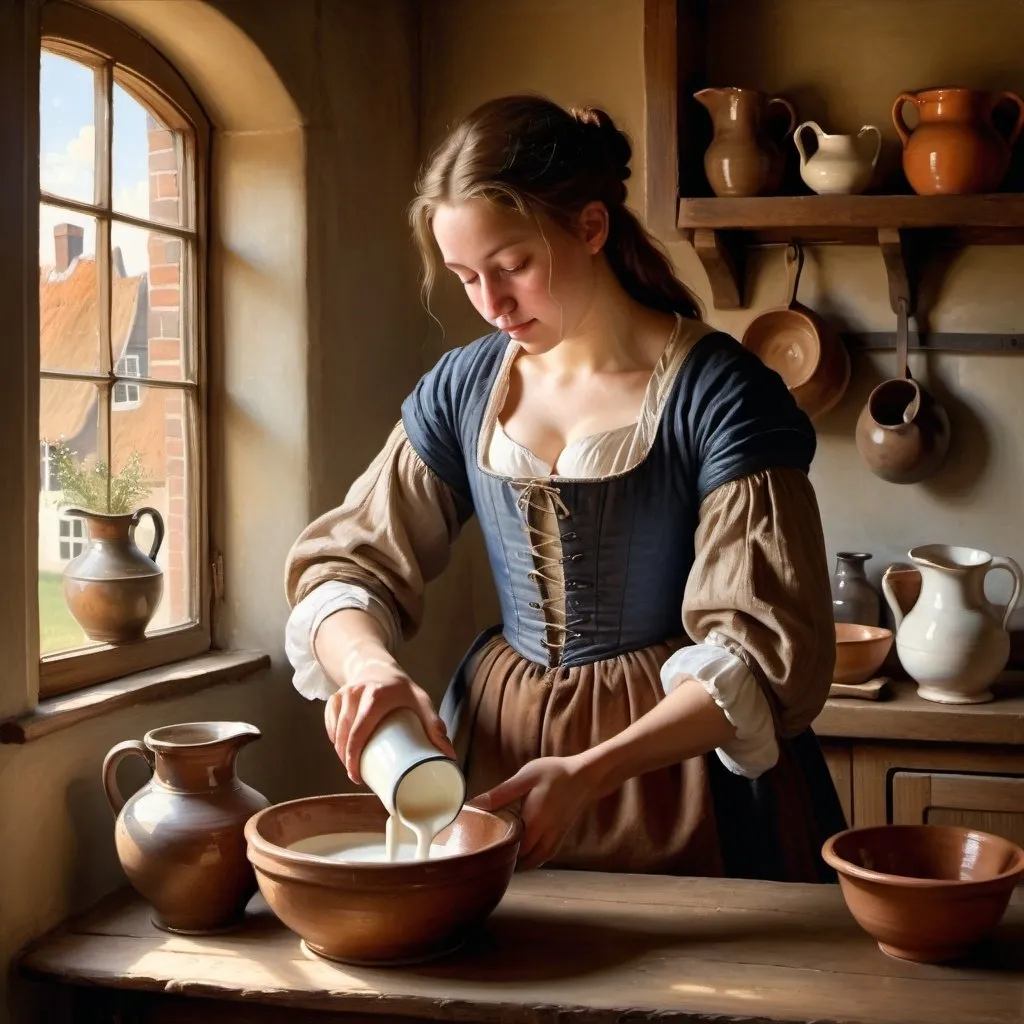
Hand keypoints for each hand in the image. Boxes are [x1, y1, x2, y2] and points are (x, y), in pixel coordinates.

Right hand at [324, 667, 454, 784]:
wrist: (379, 666)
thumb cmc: (402, 688)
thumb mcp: (421, 701)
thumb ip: (435, 725)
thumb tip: (449, 757)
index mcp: (375, 696)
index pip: (358, 732)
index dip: (353, 757)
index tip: (357, 776)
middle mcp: (356, 694)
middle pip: (344, 734)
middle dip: (346, 759)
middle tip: (356, 776)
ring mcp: (343, 694)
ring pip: (335, 729)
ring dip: (339, 751)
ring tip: (351, 767)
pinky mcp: (335, 697)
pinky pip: (329, 722)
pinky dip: (332, 738)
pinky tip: (339, 750)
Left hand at [472, 755, 597, 870]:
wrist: (586, 776)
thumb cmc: (555, 773)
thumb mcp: (526, 777)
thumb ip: (502, 793)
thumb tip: (476, 805)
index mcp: (533, 822)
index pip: (510, 849)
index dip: (495, 851)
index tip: (480, 848)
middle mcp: (545, 836)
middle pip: (521, 860)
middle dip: (505, 859)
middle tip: (487, 852)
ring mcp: (555, 839)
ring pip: (533, 862)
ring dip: (519, 862)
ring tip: (502, 854)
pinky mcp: (561, 838)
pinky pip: (543, 857)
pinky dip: (531, 859)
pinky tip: (522, 851)